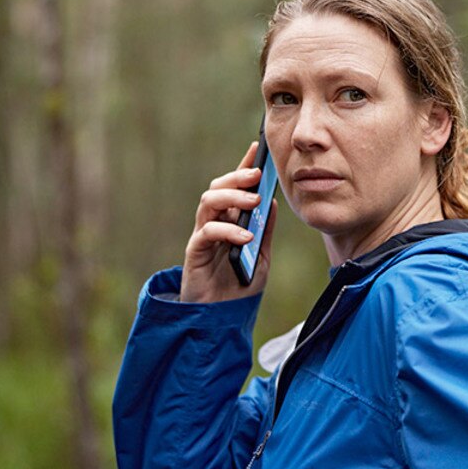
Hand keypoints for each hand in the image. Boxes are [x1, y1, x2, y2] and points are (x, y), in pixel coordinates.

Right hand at [180, 142, 278, 302]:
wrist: (221, 320)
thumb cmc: (239, 288)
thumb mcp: (261, 257)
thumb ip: (265, 231)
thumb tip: (273, 202)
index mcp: (230, 221)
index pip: (235, 188)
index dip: (243, 166)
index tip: (257, 149)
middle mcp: (214, 224)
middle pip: (218, 188)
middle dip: (237, 177)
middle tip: (257, 175)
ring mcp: (203, 236)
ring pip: (208, 201)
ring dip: (231, 197)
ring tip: (253, 201)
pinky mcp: (194, 252)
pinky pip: (206, 232)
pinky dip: (227, 230)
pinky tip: (245, 236)